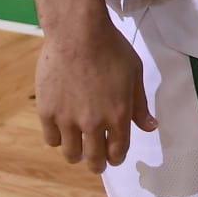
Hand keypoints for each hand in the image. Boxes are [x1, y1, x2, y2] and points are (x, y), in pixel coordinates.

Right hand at [35, 16, 155, 172]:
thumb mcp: (135, 73)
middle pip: (94, 159)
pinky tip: (62, 131)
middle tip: (97, 163)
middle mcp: (93, 123)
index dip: (117, 158)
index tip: (114, 157)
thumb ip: (140, 105)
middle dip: (98, 164)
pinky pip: (51, 139)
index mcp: (118, 114)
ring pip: (71, 153)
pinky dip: (57, 138)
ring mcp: (68, 119)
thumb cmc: (111, 48)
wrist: (78, 33)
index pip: (118, 151)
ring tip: (78, 150)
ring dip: (77, 154)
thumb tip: (150, 127)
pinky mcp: (47, 112)